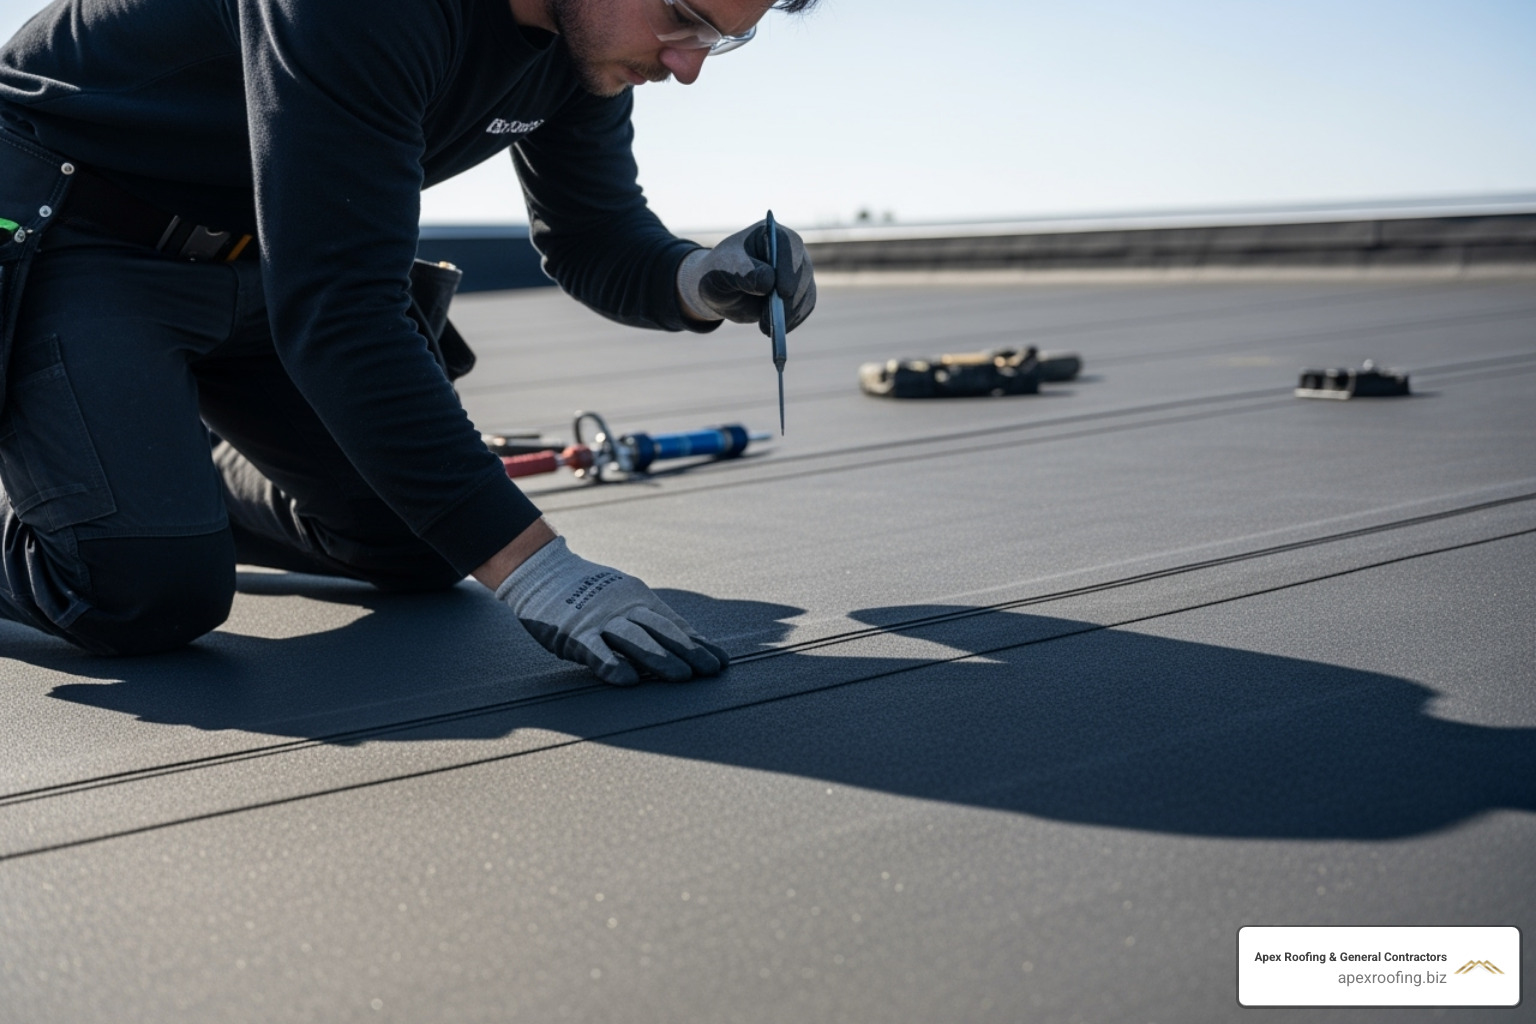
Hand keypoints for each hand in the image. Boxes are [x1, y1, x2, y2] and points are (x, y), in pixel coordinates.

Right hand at [495, 536, 728, 685]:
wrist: (541, 573)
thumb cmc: (587, 593)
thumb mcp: (622, 599)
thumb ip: (646, 620)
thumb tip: (681, 644)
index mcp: (638, 600)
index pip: (674, 624)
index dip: (697, 643)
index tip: (721, 661)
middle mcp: (624, 608)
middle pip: (661, 630)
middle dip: (689, 651)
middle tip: (711, 670)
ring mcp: (599, 620)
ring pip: (634, 638)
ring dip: (660, 658)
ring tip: (683, 677)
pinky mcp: (573, 633)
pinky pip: (595, 650)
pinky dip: (612, 665)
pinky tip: (629, 680)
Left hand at [677, 219, 815, 333]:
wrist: (721, 289)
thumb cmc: (718, 272)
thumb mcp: (722, 269)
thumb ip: (742, 272)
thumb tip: (768, 282)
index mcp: (771, 234)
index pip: (789, 246)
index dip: (788, 269)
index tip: (782, 292)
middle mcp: (791, 251)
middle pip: (802, 273)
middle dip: (789, 299)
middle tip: (772, 320)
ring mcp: (798, 272)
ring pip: (806, 293)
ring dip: (790, 314)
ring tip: (766, 327)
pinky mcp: (800, 292)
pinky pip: (804, 307)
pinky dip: (792, 320)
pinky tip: (775, 329)